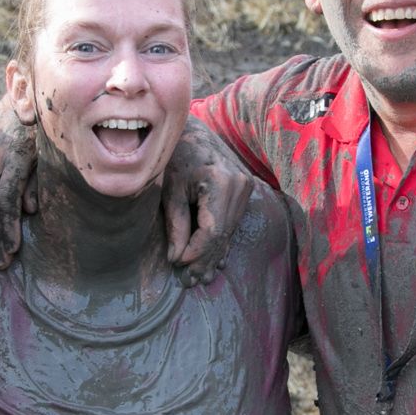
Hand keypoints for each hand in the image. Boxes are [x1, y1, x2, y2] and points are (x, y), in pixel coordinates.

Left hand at [161, 119, 254, 286]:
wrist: (193, 131)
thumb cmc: (175, 156)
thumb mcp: (169, 189)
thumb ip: (176, 224)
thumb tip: (177, 259)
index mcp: (221, 181)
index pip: (212, 229)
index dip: (197, 252)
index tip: (179, 266)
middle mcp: (240, 185)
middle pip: (223, 234)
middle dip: (205, 260)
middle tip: (189, 282)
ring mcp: (246, 188)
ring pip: (229, 231)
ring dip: (214, 256)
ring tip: (200, 278)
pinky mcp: (244, 192)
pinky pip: (233, 223)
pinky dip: (222, 243)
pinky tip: (216, 263)